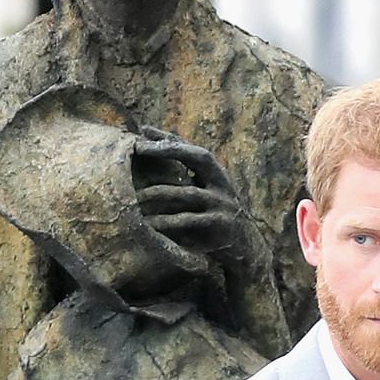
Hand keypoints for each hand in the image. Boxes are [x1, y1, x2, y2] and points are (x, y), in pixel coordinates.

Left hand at [133, 132, 250, 262]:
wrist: (244, 249)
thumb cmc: (216, 219)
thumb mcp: (206, 195)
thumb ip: (188, 178)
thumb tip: (157, 156)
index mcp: (217, 174)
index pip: (192, 148)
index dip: (170, 137)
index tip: (144, 129)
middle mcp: (222, 183)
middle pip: (198, 157)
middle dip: (169, 150)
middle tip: (140, 148)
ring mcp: (222, 203)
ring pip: (187, 193)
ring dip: (157, 193)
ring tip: (134, 197)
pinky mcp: (219, 224)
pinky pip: (188, 220)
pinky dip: (167, 222)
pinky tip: (149, 225)